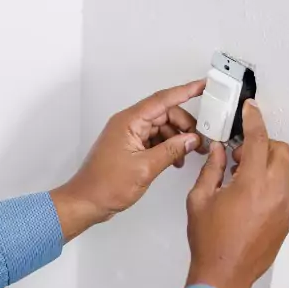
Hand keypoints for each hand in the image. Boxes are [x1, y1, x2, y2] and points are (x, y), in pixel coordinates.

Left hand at [51, 80, 207, 240]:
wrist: (86, 201)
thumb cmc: (105, 185)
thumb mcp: (145, 168)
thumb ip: (171, 150)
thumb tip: (191, 140)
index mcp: (129, 121)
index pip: (162, 99)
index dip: (185, 91)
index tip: (202, 86)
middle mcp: (128, 124)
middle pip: (165, 113)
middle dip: (185, 125)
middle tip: (200, 140)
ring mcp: (129, 135)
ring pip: (161, 127)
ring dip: (177, 138)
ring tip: (188, 154)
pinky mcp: (130, 147)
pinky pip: (154, 139)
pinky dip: (167, 147)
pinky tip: (175, 159)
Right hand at [185, 100, 288, 287]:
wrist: (224, 276)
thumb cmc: (209, 240)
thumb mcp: (200, 198)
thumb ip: (212, 168)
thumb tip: (219, 150)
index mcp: (252, 183)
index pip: (258, 140)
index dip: (254, 120)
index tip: (251, 109)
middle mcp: (275, 192)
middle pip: (279, 151)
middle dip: (261, 145)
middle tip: (237, 156)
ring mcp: (285, 207)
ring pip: (284, 170)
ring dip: (265, 164)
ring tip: (239, 179)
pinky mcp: (286, 219)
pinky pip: (284, 189)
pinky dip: (270, 182)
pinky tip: (247, 196)